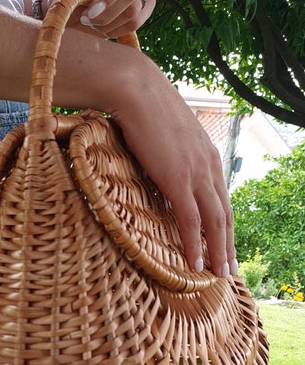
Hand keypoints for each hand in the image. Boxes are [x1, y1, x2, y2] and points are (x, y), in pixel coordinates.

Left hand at [48, 0, 154, 36]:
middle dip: (105, 14)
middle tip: (85, 20)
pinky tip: (103, 28)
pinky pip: (136, 22)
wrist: (78, 6)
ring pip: (134, 11)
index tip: (91, 12)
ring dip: (109, 24)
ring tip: (92, 23)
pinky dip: (117, 31)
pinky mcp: (147, 4)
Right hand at [108, 60, 236, 276]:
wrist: (136, 90)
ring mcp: (196, 173)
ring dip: (218, 251)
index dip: (224, 225)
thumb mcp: (161, 135)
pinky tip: (196, 264)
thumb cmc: (141, 108)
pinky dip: (195, 244)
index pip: (221, 198)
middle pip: (225, 214)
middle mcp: (209, 166)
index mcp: (206, 155)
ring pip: (215, 222)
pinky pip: (191, 220)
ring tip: (218, 275)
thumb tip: (155, 168)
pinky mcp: (179, 179)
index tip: (223, 245)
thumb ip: (166, 155)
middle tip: (229, 270)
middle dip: (228, 244)